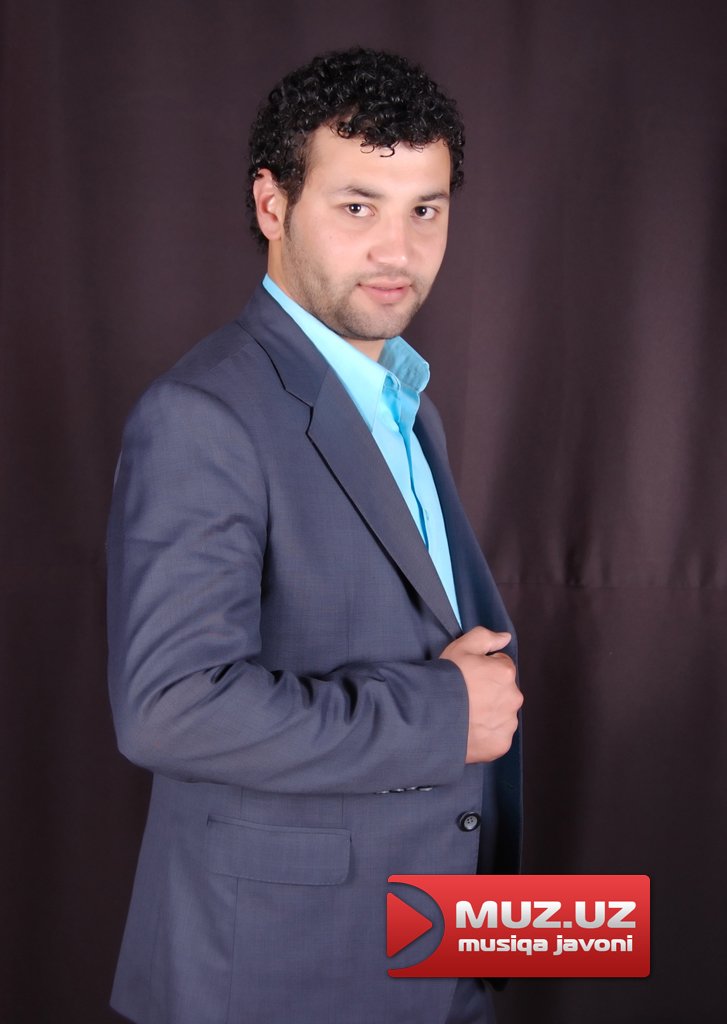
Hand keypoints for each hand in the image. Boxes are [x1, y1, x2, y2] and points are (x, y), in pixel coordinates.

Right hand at [439, 626, 521, 762]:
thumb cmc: (445, 680)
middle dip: (490, 692)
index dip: (485, 670)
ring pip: (502, 715)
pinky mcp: (500, 744)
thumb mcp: (461, 647)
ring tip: (466, 714)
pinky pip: (497, 737)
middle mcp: (513, 698)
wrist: (429, 715)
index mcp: (505, 673)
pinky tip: (469, 729)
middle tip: (466, 696)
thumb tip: (505, 638)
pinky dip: (486, 734)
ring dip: (490, 714)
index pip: (502, 667)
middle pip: (505, 692)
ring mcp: (507, 723)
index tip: (470, 676)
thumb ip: (486, 637)